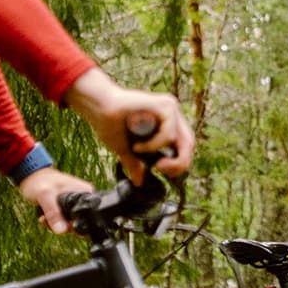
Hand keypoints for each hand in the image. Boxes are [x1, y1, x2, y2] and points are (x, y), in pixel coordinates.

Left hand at [19, 165, 99, 233]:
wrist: (30, 176)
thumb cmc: (39, 181)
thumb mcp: (45, 196)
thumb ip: (53, 213)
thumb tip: (62, 231)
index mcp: (85, 193)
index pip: (87, 217)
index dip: (73, 226)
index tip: (58, 225)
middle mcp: (83, 198)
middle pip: (79, 222)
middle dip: (62, 226)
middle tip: (47, 219)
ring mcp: (75, 203)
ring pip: (69, 223)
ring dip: (55, 224)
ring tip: (43, 217)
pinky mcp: (67, 207)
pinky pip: (63, 221)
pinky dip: (53, 222)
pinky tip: (44, 217)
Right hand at [62, 68, 194, 179]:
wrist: (97, 108)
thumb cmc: (109, 123)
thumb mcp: (126, 151)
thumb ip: (135, 164)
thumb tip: (139, 182)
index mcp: (166, 124)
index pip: (184, 148)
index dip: (177, 164)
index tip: (159, 170)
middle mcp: (172, 115)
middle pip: (190, 145)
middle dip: (178, 164)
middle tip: (159, 168)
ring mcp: (170, 109)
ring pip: (184, 141)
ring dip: (158, 152)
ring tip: (138, 150)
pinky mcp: (166, 105)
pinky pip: (169, 134)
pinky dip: (154, 144)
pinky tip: (138, 145)